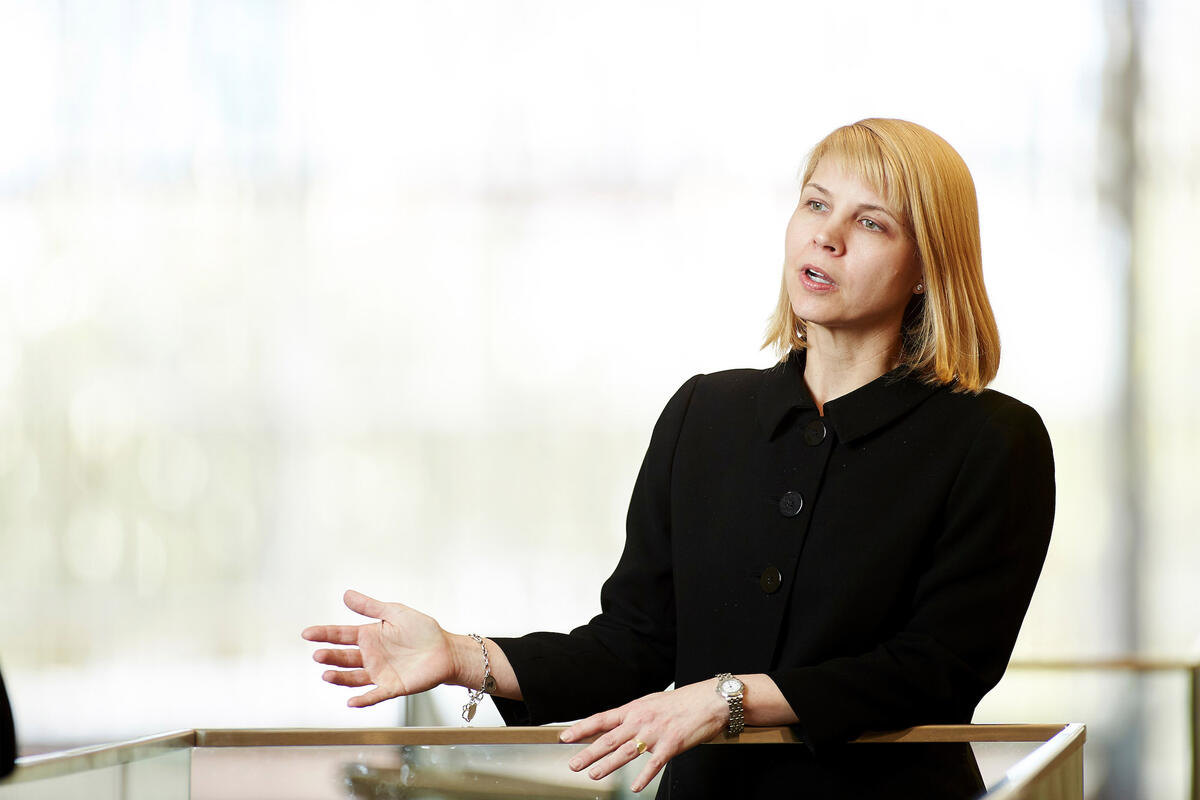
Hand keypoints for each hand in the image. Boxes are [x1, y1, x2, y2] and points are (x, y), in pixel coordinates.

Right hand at [302, 589, 456, 707]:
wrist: (446, 649)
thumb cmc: (423, 630)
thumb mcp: (395, 613)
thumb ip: (370, 607)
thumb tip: (346, 594)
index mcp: (370, 636)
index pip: (341, 635)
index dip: (324, 634)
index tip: (307, 633)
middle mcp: (371, 656)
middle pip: (344, 657)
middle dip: (330, 656)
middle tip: (318, 654)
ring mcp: (380, 673)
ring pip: (354, 677)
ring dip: (340, 677)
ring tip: (327, 674)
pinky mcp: (392, 687)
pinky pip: (375, 695)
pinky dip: (363, 700)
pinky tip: (352, 702)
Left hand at [558, 680, 728, 792]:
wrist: (708, 700)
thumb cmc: (679, 703)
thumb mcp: (650, 703)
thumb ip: (632, 716)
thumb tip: (614, 726)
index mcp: (634, 710)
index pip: (602, 719)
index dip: (582, 728)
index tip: (565, 737)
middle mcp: (641, 721)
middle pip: (609, 739)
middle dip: (589, 752)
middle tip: (573, 764)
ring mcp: (655, 733)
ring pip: (626, 752)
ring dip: (608, 765)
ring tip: (593, 775)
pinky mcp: (671, 745)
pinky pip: (654, 764)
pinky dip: (644, 777)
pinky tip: (635, 787)